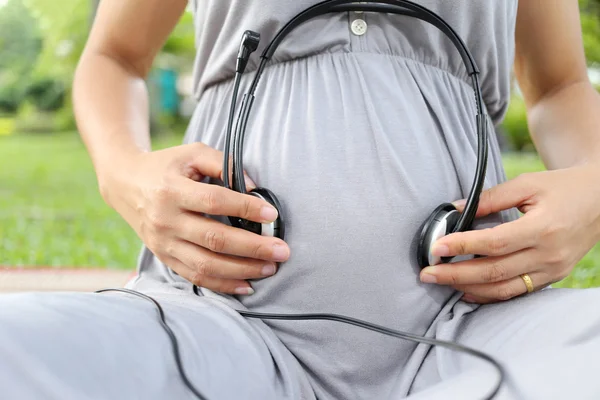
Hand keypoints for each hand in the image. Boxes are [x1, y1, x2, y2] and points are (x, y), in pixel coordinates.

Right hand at [100, 142, 289, 294]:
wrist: (125, 184)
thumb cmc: (166, 166)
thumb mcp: (192, 153)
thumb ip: (223, 163)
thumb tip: (255, 187)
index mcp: (172, 190)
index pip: (215, 201)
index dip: (245, 207)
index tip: (272, 213)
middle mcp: (166, 220)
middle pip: (215, 239)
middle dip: (253, 248)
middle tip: (282, 251)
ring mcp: (164, 243)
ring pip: (206, 264)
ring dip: (242, 270)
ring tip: (270, 268)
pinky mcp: (165, 257)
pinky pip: (195, 277)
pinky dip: (222, 284)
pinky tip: (247, 284)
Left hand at [419, 163, 599, 302]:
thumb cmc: (563, 188)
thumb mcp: (527, 184)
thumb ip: (490, 198)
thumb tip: (455, 209)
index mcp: (543, 228)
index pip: (494, 243)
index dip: (462, 246)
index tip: (436, 247)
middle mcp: (548, 255)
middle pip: (493, 271)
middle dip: (455, 274)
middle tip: (427, 273)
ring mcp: (552, 270)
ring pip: (503, 288)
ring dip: (467, 288)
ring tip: (440, 282)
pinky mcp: (552, 277)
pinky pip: (516, 292)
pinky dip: (489, 294)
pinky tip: (466, 290)